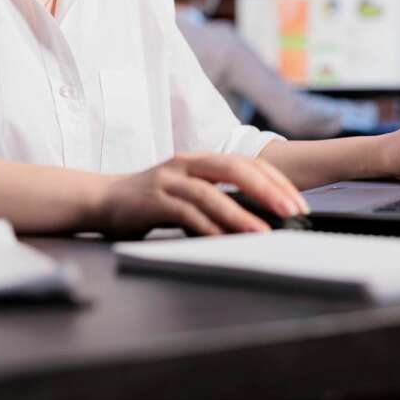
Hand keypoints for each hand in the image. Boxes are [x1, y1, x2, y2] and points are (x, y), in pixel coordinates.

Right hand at [96, 153, 308, 236]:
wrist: (102, 200)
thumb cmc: (149, 200)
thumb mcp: (188, 193)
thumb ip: (218, 198)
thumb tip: (259, 217)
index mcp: (199, 160)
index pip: (246, 163)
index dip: (275, 180)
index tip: (298, 202)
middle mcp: (185, 164)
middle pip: (233, 168)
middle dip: (267, 190)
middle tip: (292, 210)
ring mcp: (168, 181)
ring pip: (210, 193)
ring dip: (239, 213)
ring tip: (262, 232)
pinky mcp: (152, 200)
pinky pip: (185, 213)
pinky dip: (207, 227)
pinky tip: (223, 240)